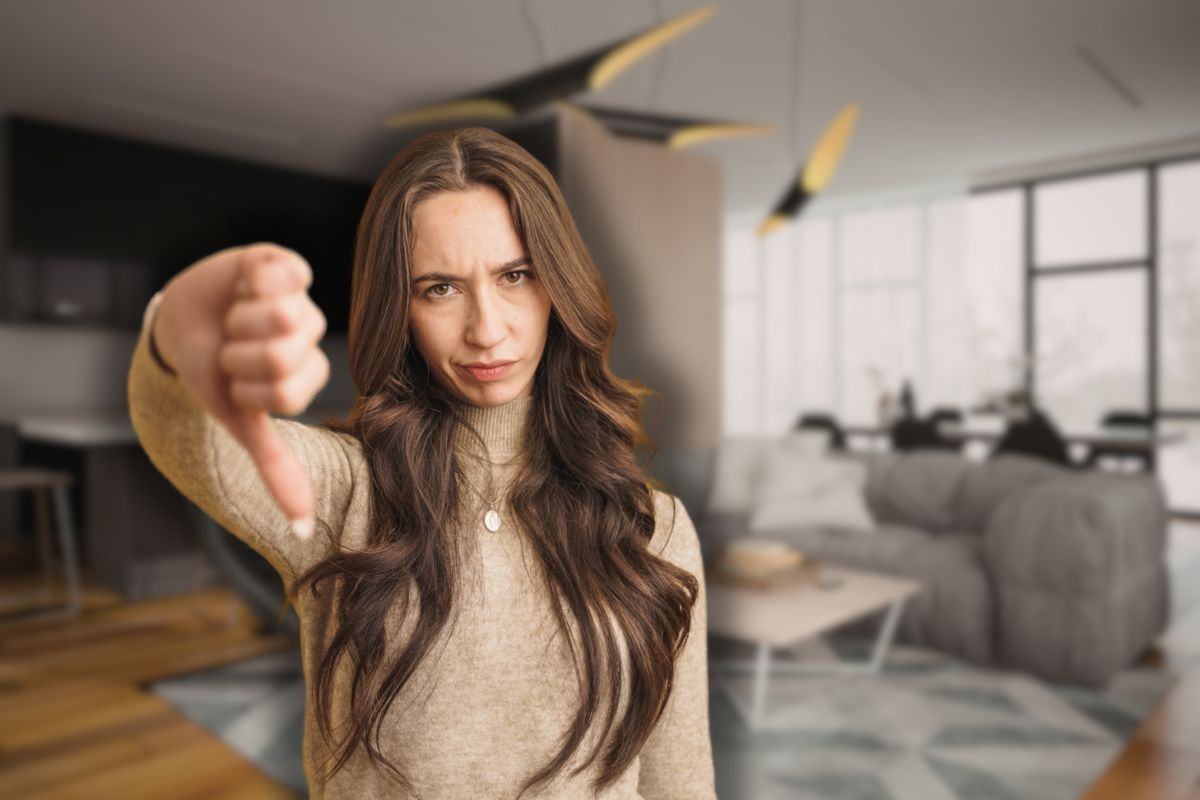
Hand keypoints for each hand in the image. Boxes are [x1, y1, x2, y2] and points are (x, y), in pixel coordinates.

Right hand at [153, 243, 329, 538]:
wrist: (178, 321)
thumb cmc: (211, 372)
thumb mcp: (238, 420)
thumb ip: (274, 467)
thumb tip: (303, 528)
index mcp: (306, 376)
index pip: (288, 393)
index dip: (247, 388)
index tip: (235, 383)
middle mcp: (310, 339)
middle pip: (285, 353)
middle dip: (239, 355)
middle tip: (231, 348)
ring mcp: (301, 301)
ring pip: (284, 315)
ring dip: (241, 320)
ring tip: (234, 318)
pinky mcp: (288, 266)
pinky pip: (287, 274)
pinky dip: (252, 283)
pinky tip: (245, 286)